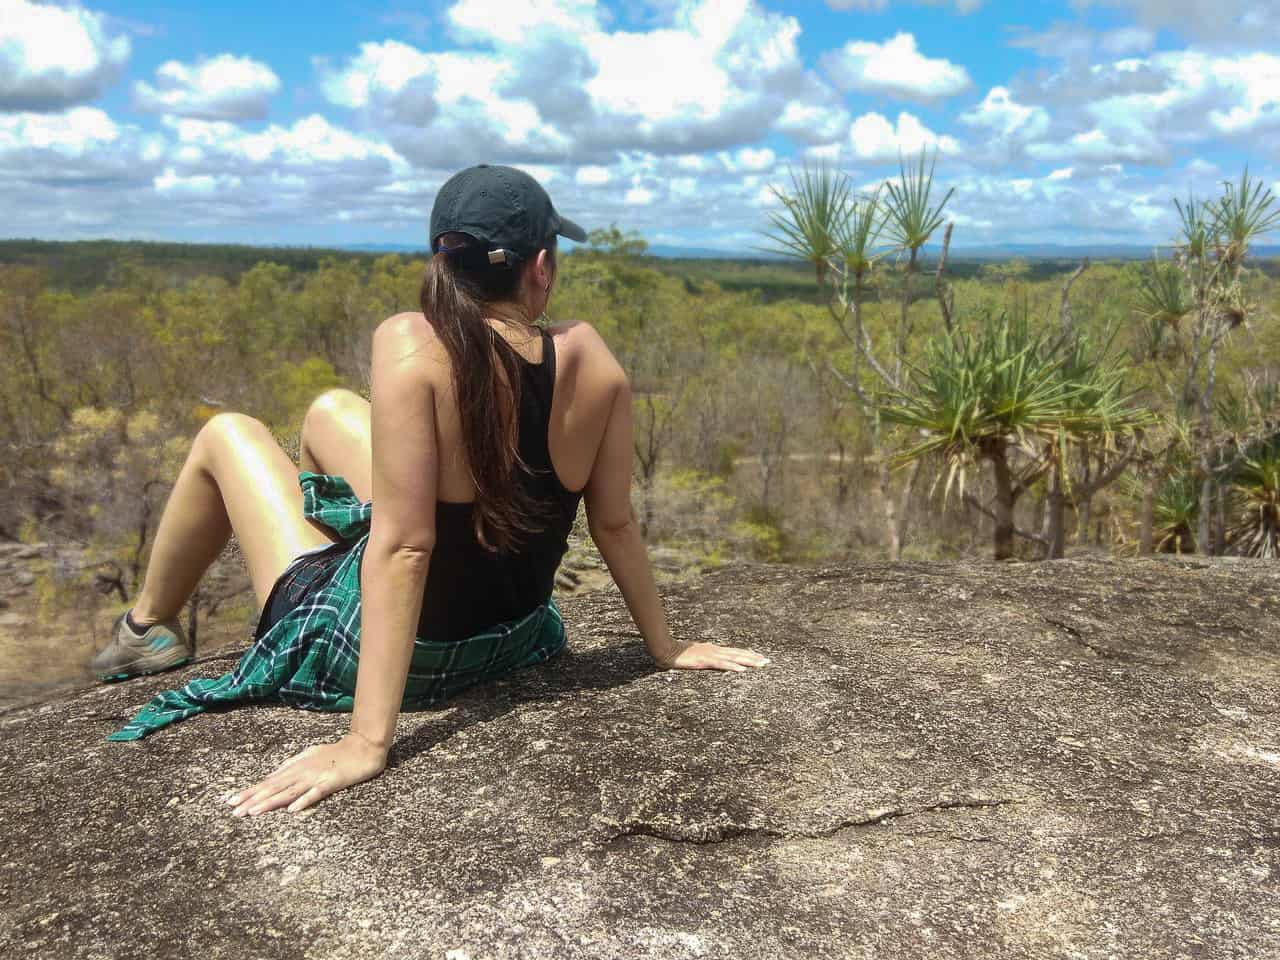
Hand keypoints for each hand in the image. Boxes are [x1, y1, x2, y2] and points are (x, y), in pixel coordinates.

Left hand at [224, 732, 386, 816]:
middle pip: (274, 787)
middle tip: (234, 811)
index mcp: (297, 766)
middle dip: (253, 799)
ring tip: (253, 812)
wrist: (364, 745)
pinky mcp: (332, 781)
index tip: (231, 801)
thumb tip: (275, 773)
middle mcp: (302, 771)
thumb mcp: (311, 754)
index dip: (250, 791)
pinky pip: (316, 793)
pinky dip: (303, 801)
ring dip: (270, 802)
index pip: (269, 781)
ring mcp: (316, 776)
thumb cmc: (338, 752)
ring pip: (289, 791)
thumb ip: (293, 764)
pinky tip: (292, 810)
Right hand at [655, 640, 769, 671]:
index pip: (734, 651)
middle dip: (753, 657)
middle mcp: (715, 650)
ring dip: (748, 661)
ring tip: (761, 664)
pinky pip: (722, 664)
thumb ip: (705, 659)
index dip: (748, 654)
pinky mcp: (705, 661)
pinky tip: (742, 670)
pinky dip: (733, 666)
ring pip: (734, 658)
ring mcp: (711, 655)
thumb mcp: (695, 656)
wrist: (667, 650)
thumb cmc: (678, 654)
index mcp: (713, 649)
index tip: (760, 656)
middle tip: (767, 661)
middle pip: (738, 654)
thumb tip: (713, 662)